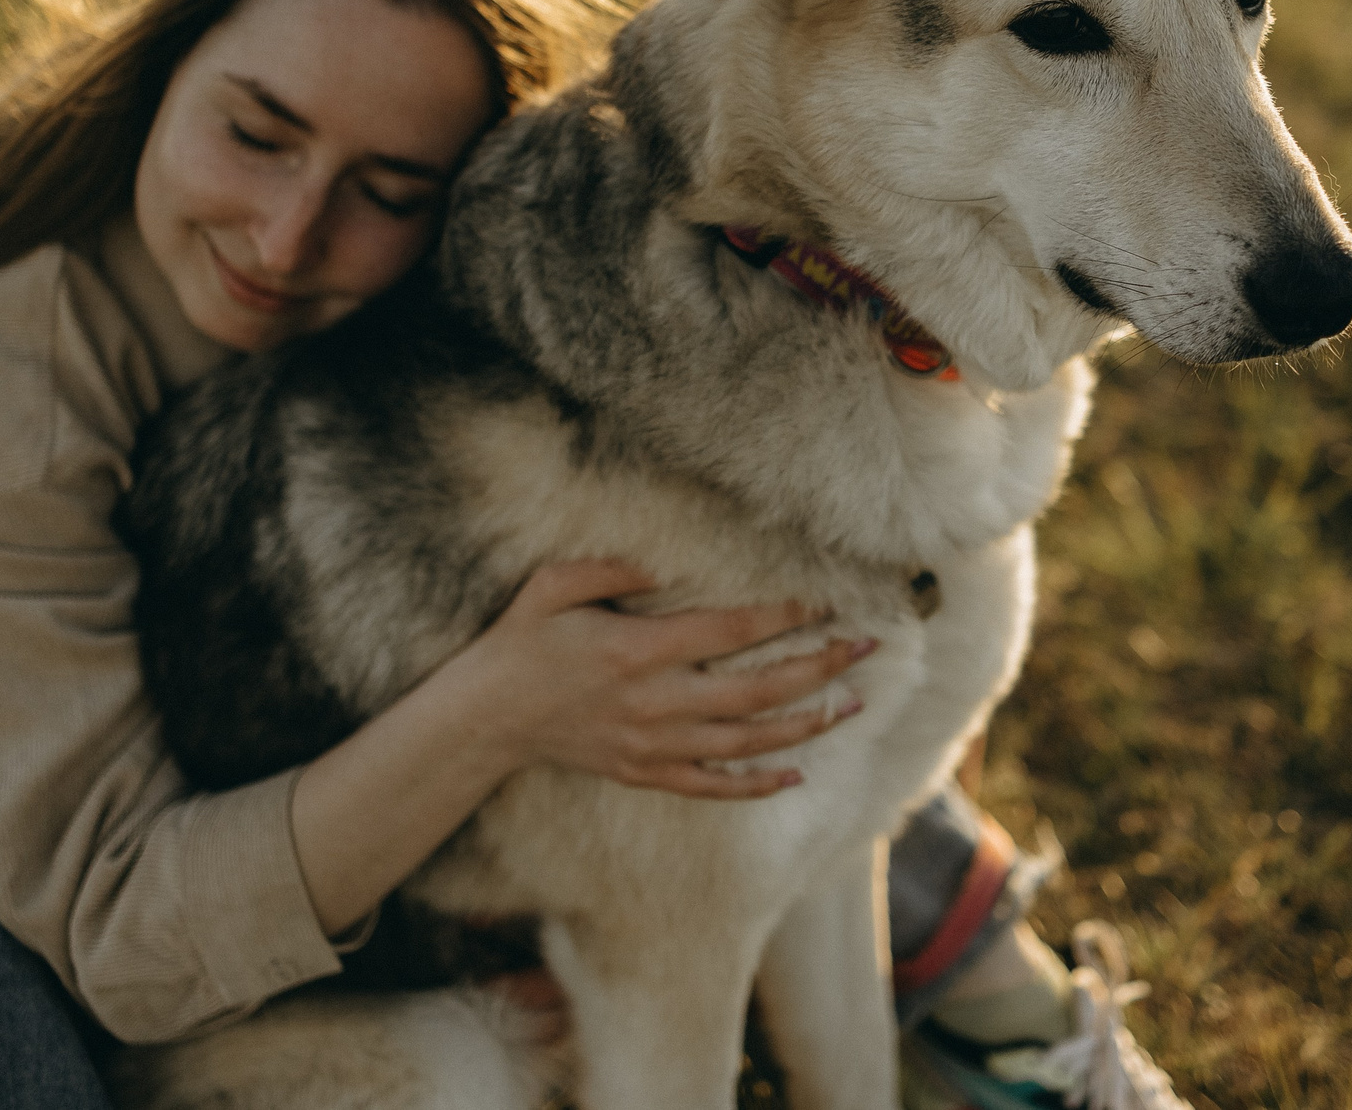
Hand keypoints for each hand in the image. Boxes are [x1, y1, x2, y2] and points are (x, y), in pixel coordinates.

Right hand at [453, 559, 875, 799]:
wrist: (488, 718)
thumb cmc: (522, 642)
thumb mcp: (554, 587)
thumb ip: (611, 570)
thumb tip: (664, 565)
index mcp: (638, 650)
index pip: (730, 631)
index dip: (783, 618)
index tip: (823, 604)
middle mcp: (656, 702)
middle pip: (756, 689)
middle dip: (818, 669)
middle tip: (863, 650)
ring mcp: (654, 744)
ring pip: (747, 741)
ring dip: (805, 725)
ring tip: (851, 707)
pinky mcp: (645, 772)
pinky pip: (713, 785)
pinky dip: (756, 783)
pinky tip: (794, 774)